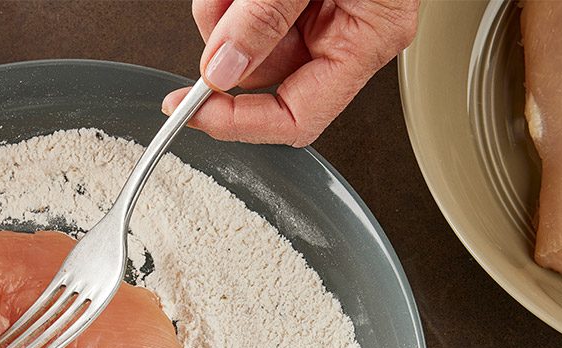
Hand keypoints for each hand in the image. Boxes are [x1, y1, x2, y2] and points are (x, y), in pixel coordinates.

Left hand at [163, 0, 417, 144]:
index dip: (241, 122)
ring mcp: (320, 8)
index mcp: (368, 36)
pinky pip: (245, 8)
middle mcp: (347, 29)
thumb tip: (223, 69)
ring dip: (223, 9)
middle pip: (263, 73)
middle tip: (223, 2)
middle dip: (227, 42)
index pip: (299, 116)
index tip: (193, 109)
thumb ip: (265, 16)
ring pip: (246, 39)